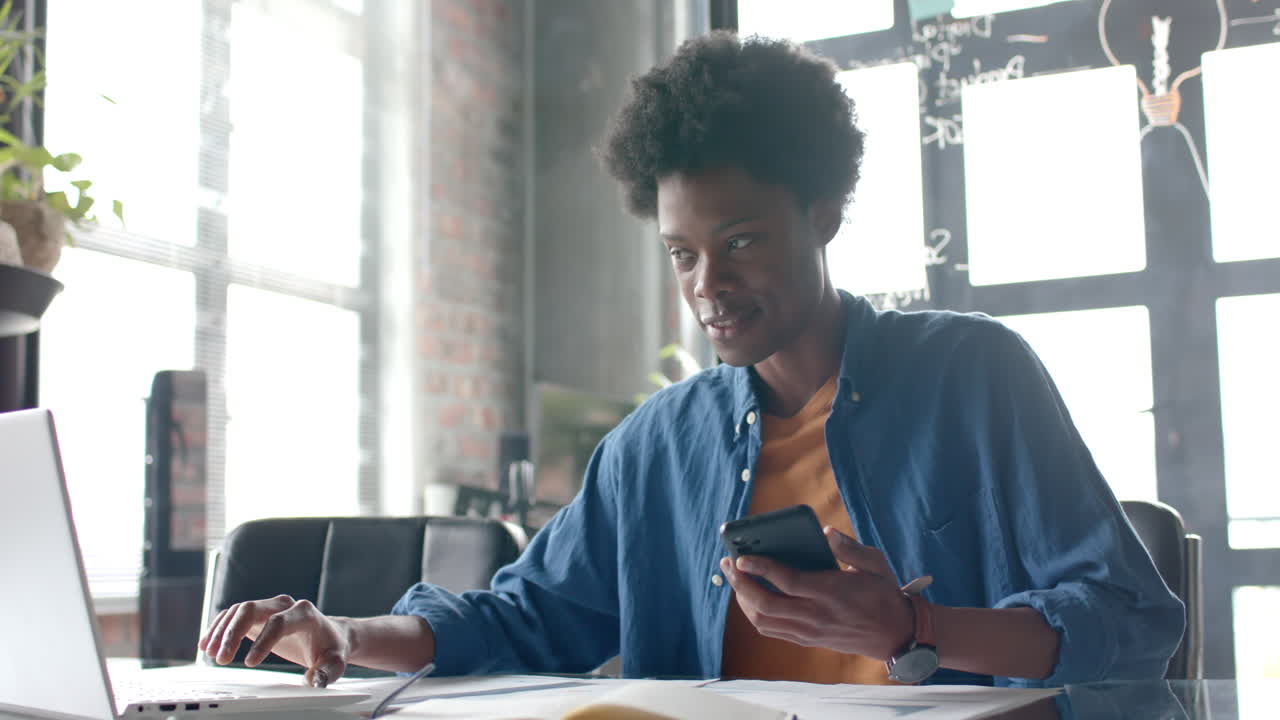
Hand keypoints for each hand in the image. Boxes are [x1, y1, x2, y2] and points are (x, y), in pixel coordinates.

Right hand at [198, 595, 351, 686]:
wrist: (329, 634)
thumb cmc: (331, 648)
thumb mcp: (335, 661)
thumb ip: (327, 671)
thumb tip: (312, 680)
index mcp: (305, 613)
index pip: (279, 622)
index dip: (262, 641)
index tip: (249, 664)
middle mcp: (285, 605)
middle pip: (253, 609)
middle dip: (233, 633)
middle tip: (222, 659)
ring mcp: (270, 607)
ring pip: (239, 610)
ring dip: (222, 631)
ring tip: (211, 655)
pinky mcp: (258, 614)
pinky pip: (233, 615)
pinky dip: (218, 627)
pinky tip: (207, 644)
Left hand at [720, 527, 913, 660]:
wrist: (895, 634)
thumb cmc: (883, 594)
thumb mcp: (876, 564)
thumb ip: (850, 548)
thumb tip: (825, 532)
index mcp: (831, 592)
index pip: (787, 581)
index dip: (761, 568)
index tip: (741, 557)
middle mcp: (816, 615)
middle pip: (767, 605)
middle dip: (741, 584)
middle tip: (727, 564)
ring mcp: (810, 631)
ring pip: (764, 621)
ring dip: (744, 599)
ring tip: (735, 578)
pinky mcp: (807, 640)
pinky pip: (771, 630)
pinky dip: (754, 614)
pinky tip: (750, 596)